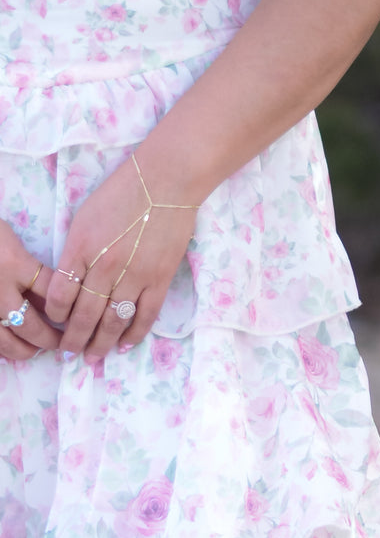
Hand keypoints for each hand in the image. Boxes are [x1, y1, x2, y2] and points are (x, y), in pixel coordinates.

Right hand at [0, 220, 61, 360]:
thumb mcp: (10, 240)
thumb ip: (27, 265)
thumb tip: (48, 294)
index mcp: (15, 264)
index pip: (52, 289)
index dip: (67, 305)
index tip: (75, 312)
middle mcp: (0, 289)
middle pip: (32, 325)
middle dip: (51, 338)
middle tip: (63, 342)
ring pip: (7, 341)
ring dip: (26, 350)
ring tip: (37, 350)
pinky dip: (2, 348)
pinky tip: (10, 348)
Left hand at [45, 154, 196, 360]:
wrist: (167, 180)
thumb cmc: (123, 190)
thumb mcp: (85, 215)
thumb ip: (76, 249)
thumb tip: (72, 279)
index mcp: (81, 248)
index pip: (60, 295)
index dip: (55, 315)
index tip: (56, 323)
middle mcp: (105, 267)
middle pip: (83, 316)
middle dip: (74, 340)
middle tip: (70, 355)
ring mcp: (134, 276)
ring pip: (112, 322)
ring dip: (100, 344)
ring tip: (93, 358)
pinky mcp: (160, 278)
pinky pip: (144, 315)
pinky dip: (133, 334)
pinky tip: (124, 345)